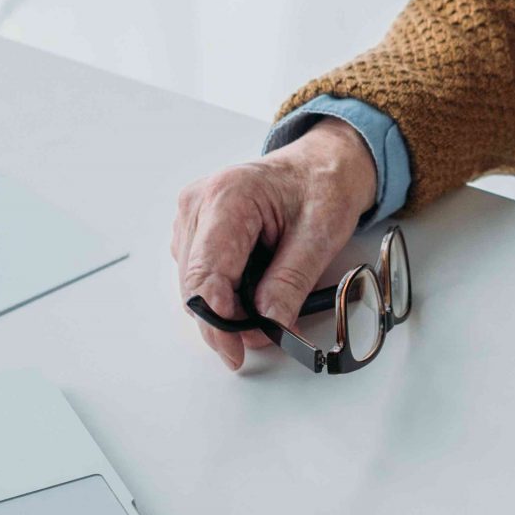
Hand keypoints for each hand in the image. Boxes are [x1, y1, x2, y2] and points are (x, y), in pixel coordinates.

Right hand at [171, 119, 376, 370]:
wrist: (322, 163)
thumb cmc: (322, 185)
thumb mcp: (320, 235)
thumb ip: (290, 283)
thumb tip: (269, 325)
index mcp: (228, 196)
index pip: (206, 274)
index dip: (217, 321)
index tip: (236, 350)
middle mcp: (198, 203)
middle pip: (194, 285)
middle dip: (227, 319)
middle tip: (268, 332)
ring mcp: (192, 216)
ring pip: (195, 284)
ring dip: (227, 307)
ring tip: (271, 300)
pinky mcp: (196, 229)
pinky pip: (201, 275)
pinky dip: (227, 292)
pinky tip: (256, 283)